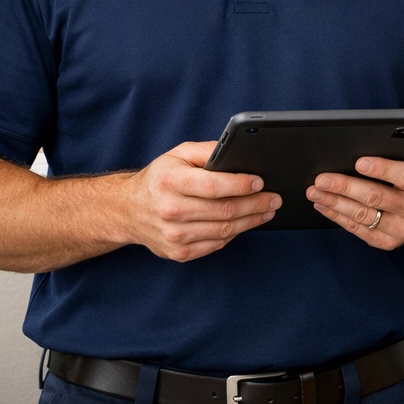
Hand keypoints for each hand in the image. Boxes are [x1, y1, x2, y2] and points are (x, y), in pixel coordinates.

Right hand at [121, 140, 281, 261]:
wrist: (128, 209)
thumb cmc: (160, 177)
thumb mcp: (179, 154)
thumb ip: (208, 151)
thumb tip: (238, 152)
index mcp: (169, 182)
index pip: (213, 186)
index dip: (240, 185)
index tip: (261, 182)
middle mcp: (170, 210)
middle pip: (223, 211)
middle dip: (256, 204)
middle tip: (275, 198)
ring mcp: (173, 236)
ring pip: (223, 231)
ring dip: (251, 221)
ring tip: (268, 210)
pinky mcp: (178, 253)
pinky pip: (215, 244)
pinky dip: (234, 234)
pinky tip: (246, 223)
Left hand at [308, 142, 403, 249]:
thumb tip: (387, 132)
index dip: (382, 169)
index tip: (359, 162)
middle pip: (376, 197)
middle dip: (346, 186)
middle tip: (323, 179)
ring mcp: (401, 229)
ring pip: (363, 215)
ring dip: (335, 203)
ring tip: (316, 192)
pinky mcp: (387, 241)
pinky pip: (358, 230)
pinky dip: (338, 217)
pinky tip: (324, 206)